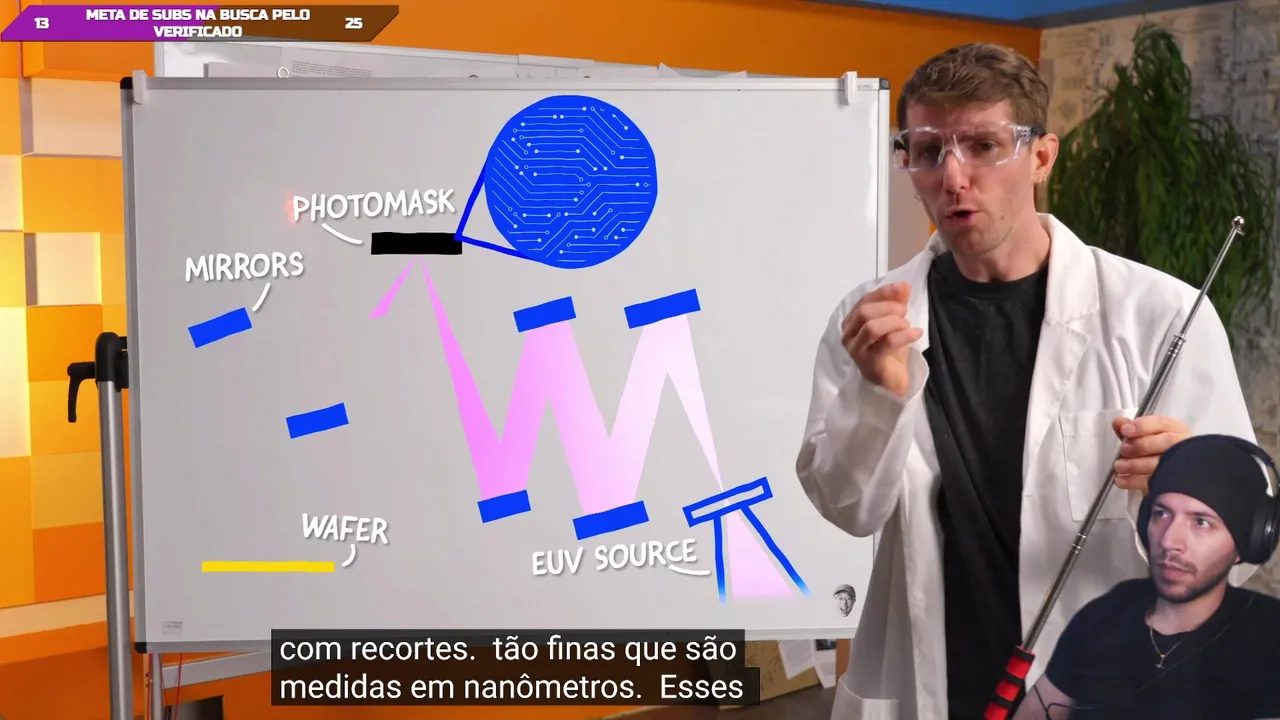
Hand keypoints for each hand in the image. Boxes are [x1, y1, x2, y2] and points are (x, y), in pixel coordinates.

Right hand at [841, 282, 923, 396]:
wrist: (892, 384)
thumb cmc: (890, 353)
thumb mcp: (895, 324)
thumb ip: (896, 304)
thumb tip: (903, 285)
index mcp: (851, 324)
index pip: (863, 301)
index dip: (883, 293)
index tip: (902, 289)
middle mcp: (849, 337)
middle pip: (864, 313)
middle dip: (888, 307)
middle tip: (904, 312)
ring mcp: (857, 351)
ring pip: (871, 328)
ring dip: (894, 322)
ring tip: (907, 325)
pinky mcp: (870, 364)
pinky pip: (886, 344)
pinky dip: (904, 335)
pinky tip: (916, 333)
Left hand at [1111, 415, 1190, 493]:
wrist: (1168, 476)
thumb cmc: (1155, 452)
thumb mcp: (1144, 438)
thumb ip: (1131, 430)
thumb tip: (1118, 422)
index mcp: (1174, 430)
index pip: (1162, 423)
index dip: (1142, 426)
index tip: (1125, 430)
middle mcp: (1181, 445)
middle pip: (1166, 441)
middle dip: (1141, 445)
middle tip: (1124, 450)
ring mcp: (1180, 465)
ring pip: (1162, 463)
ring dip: (1136, 464)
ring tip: (1119, 466)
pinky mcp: (1172, 484)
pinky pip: (1155, 482)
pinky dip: (1134, 481)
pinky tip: (1121, 480)